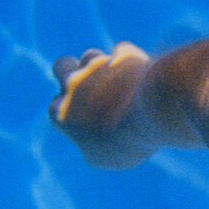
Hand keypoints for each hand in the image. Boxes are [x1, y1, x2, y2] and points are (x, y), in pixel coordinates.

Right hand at [49, 42, 155, 167]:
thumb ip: (93, 149)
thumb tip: (94, 145)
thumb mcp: (106, 158)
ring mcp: (99, 66)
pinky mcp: (124, 55)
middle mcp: (73, 84)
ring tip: (123, 87)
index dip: (72, 112)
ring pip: (90, 55)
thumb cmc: (126, 141)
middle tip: (97, 92)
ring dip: (103, 68)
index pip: (55, 106)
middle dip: (74, 74)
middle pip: (61, 66)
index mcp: (62, 112)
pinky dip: (131, 62)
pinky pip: (123, 51)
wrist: (152, 111)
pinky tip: (142, 77)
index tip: (90, 121)